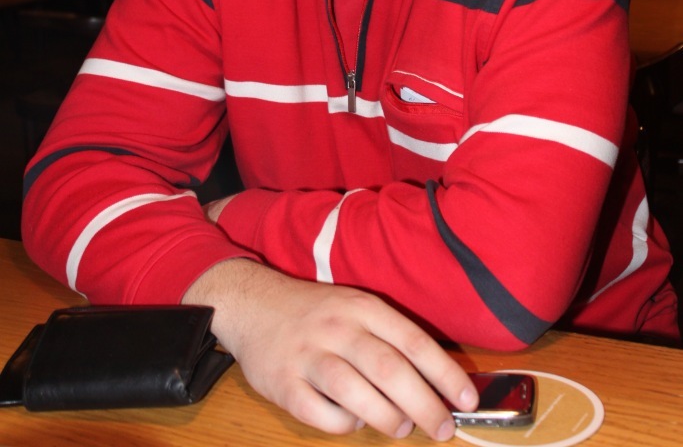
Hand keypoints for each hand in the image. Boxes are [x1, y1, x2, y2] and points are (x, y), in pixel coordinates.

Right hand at [183, 258, 477, 439]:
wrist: (252, 304)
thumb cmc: (316, 313)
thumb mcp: (354, 307)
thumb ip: (389, 338)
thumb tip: (438, 381)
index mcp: (361, 306)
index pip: (411, 340)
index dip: (443, 372)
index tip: (466, 399)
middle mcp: (336, 327)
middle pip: (388, 369)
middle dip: (424, 404)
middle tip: (444, 428)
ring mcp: (308, 355)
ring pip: (355, 392)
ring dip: (387, 417)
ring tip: (402, 427)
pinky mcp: (283, 384)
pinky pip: (320, 413)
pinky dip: (343, 424)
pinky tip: (352, 421)